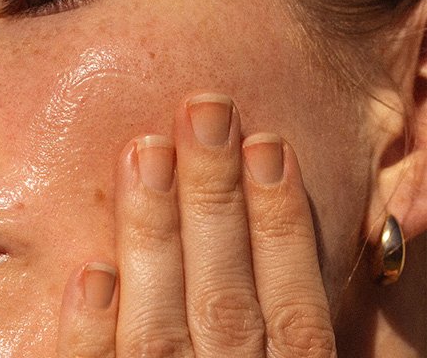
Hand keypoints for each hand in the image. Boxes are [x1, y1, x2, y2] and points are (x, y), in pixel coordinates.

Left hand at [57, 92, 336, 356]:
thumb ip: (310, 315)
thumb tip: (355, 227)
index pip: (296, 312)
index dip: (285, 226)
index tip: (266, 143)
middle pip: (225, 303)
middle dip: (215, 201)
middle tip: (203, 112)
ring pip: (159, 332)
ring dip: (153, 238)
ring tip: (145, 150)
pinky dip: (92, 333)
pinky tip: (89, 272)